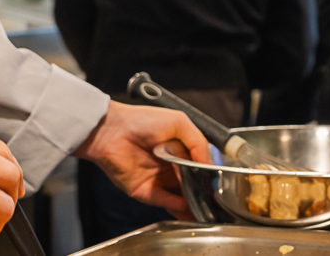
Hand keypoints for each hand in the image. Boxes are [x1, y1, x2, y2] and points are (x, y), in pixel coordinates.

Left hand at [75, 101, 210, 216]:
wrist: (111, 131)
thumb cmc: (141, 121)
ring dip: (193, 203)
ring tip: (207, 208)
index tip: (218, 183)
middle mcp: (169, 167)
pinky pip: (166, 202)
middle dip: (202, 192)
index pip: (199, 167)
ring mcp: (158, 180)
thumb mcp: (178, 122)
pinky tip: (188, 206)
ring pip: (181, 197)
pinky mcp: (146, 192)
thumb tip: (209, 164)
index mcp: (178, 150)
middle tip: (215, 197)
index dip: (208, 175)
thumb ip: (198, 142)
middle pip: (191, 184)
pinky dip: (178, 206)